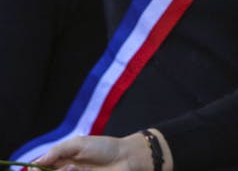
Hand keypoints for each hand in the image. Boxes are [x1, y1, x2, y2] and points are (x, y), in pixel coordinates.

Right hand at [34, 130, 169, 170]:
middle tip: (68, 167)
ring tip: (76, 168)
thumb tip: (35, 163)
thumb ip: (57, 151)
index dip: (35, 170)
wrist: (126, 157)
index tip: (36, 169)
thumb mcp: (78, 144)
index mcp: (61, 160)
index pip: (40, 168)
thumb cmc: (104, 147)